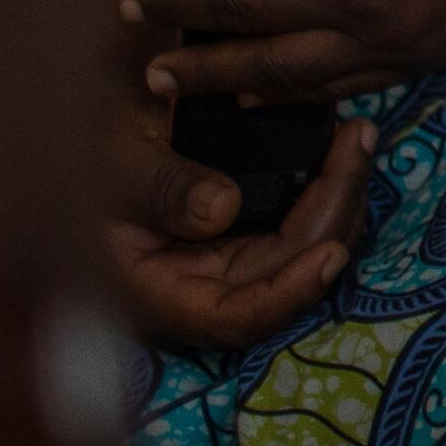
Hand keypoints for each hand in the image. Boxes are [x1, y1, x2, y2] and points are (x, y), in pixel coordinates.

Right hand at [95, 99, 377, 351]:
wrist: (90, 126)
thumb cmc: (87, 149)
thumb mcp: (117, 160)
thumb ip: (161, 188)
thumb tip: (221, 210)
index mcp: (156, 294)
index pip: (235, 319)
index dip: (289, 294)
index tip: (332, 254)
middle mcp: (198, 288)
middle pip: (285, 275)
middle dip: (333, 214)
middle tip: (358, 142)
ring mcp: (224, 262)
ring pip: (302, 249)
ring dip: (338, 197)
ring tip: (357, 135)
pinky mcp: (243, 233)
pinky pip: (296, 223)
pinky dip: (323, 189)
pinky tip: (339, 146)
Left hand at [128, 0, 445, 103]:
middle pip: (242, 14)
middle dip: (177, 11)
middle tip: (129, 6)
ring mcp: (389, 41)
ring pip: (275, 71)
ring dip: (209, 73)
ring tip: (160, 75)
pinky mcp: (414, 63)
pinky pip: (330, 89)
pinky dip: (278, 94)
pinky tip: (245, 93)